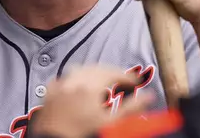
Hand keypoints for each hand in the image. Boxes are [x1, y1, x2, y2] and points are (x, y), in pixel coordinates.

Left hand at [30, 66, 153, 137]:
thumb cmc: (84, 133)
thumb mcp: (111, 123)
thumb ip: (131, 108)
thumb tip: (149, 97)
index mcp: (90, 86)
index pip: (113, 73)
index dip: (127, 77)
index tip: (136, 82)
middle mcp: (74, 81)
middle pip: (96, 68)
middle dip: (111, 73)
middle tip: (122, 81)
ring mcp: (60, 85)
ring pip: (79, 69)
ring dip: (93, 73)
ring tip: (102, 82)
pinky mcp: (50, 92)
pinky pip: (64, 78)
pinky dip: (74, 79)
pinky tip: (78, 86)